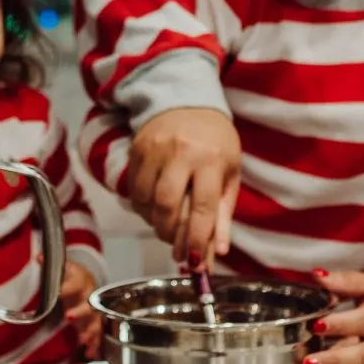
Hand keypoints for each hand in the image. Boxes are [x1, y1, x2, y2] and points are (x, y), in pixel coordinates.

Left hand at [59, 262, 103, 359]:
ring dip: (90, 331)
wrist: (85, 281)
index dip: (67, 287)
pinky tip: (90, 353)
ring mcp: (94, 309)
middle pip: (90, 303)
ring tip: (83, 341)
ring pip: (96, 320)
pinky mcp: (93, 322)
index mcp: (82, 279)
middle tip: (69, 317)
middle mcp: (90, 294)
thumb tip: (38, 258)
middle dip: (81, 311)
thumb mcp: (63, 268)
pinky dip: (94, 344)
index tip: (58, 293)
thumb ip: (51, 266)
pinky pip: (97, 334)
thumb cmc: (72, 276)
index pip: (75, 282)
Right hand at [119, 107, 240, 265]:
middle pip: (167, 206)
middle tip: (178, 249)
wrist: (186, 101)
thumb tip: (217, 251)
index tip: (197, 262)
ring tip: (167, 228)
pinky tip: (154, 210)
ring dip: (155, 224)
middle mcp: (180, 153)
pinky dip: (143, 209)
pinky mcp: (136, 150)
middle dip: (171, 234)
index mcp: (211, 159)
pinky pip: (133, 191)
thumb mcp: (230, 172)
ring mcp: (154, 150)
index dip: (198, 239)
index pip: (203, 206)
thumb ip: (224, 212)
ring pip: (146, 201)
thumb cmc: (215, 142)